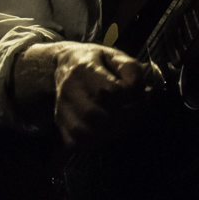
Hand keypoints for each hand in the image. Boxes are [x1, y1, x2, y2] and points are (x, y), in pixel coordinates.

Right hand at [12, 41, 160, 148]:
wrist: (65, 64)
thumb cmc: (97, 61)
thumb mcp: (116, 56)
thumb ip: (131, 70)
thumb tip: (138, 91)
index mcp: (85, 68)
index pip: (110, 91)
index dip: (128, 97)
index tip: (135, 95)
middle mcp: (69, 89)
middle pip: (92, 115)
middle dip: (118, 118)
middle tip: (129, 113)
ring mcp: (62, 107)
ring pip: (81, 133)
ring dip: (106, 134)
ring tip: (118, 124)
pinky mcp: (59, 122)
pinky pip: (74, 143)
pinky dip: (93, 143)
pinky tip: (103, 131)